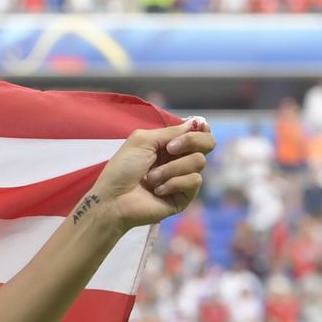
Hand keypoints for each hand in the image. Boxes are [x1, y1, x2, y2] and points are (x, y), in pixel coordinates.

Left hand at [77, 118, 215, 233]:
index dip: (198, 130)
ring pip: (199, 162)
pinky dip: (173, 183)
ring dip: (171, 168)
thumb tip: (197, 122)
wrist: (113, 200)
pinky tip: (157, 191)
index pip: (199, 132)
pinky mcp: (185, 196)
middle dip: (191, 142)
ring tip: (151, 178)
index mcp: (170, 146)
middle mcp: (179, 160)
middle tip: (170, 149)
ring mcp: (183, 178)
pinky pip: (194, 181)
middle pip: (208, 143)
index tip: (186, 131)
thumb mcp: (143, 141)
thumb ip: (170, 131)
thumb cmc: (122, 170)